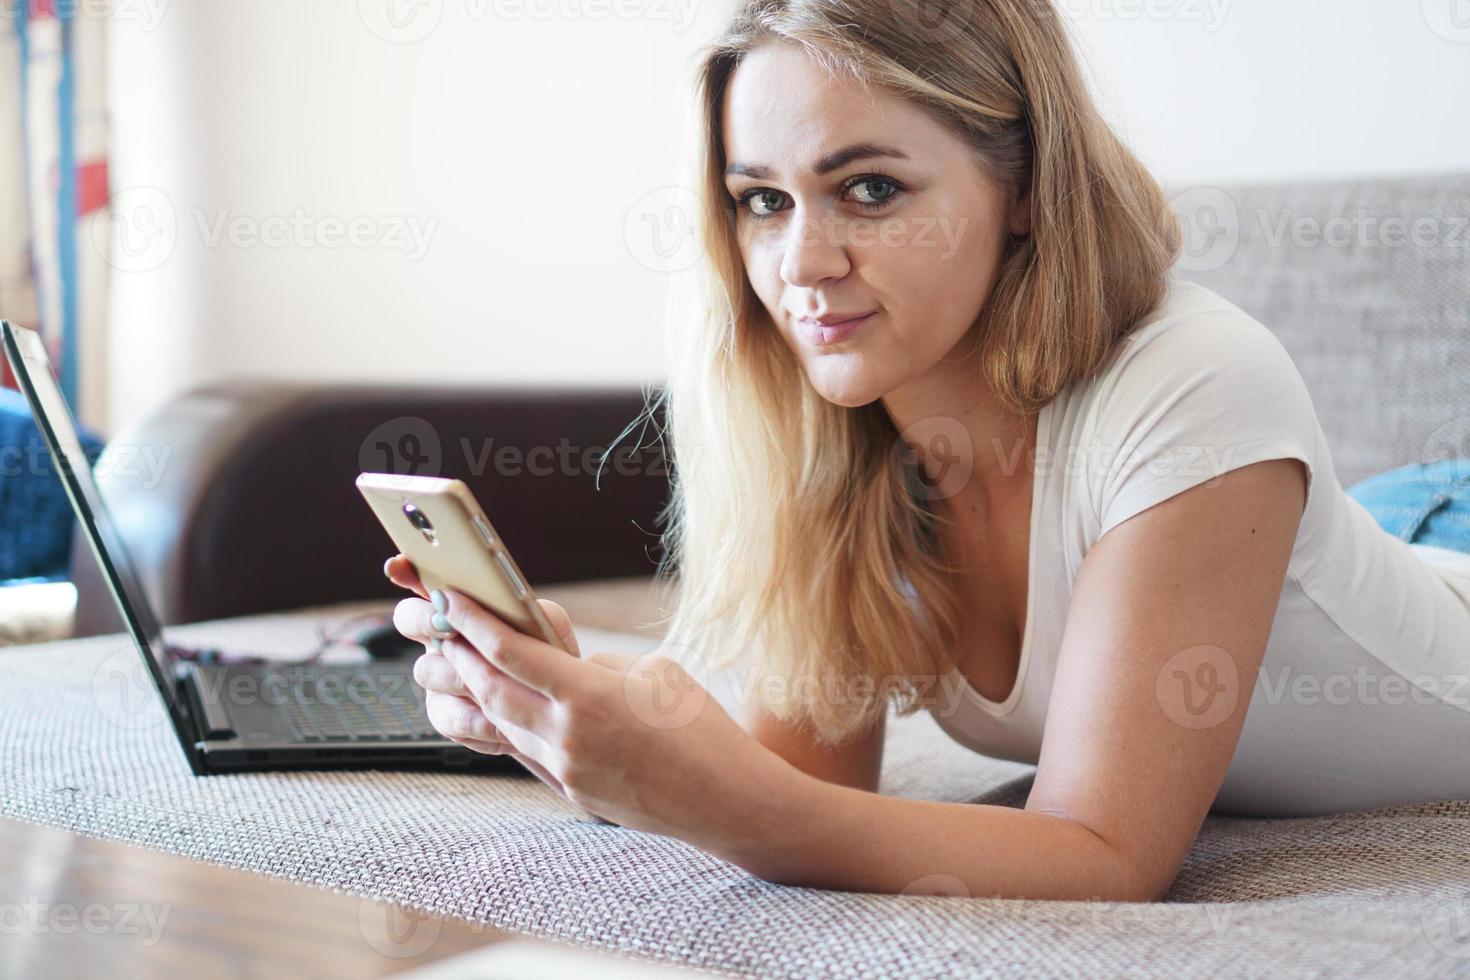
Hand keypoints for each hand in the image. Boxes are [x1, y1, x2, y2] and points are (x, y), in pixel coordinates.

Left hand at [387, 557, 790, 855]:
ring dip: (472, 693)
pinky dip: (504, 724)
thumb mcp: (653, 672)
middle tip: (439, 627)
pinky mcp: (571, 792)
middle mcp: (566, 737)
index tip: (450, 599)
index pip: (510, 652)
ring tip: (457, 666)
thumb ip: (598, 666)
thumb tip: (563, 668)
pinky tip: (498, 706)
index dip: (473, 623)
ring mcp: (565, 771)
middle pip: (491, 689)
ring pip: (499, 725)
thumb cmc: (702, 727)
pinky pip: (524, 751)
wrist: (727, 802)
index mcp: (588, 696)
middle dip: (460, 655)